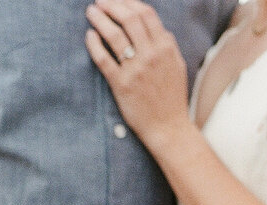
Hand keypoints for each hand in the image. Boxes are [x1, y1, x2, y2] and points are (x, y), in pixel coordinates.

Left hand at [85, 0, 190, 151]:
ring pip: (114, 35)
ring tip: (91, 12)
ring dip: (100, 19)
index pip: (145, 13)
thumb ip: (167, 45)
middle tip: (100, 0)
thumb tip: (157, 27)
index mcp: (165, 47)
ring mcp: (136, 70)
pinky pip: (104, 59)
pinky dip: (94, 44)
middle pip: (129, 18)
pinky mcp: (122, 86)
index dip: (129, 2)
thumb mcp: (177, 66)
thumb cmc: (172, 98)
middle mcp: (151, 55)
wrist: (169, 129)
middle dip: (112, 5)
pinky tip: (89, 36)